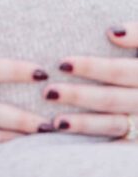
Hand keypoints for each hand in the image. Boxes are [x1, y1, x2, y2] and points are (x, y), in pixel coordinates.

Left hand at [44, 23, 137, 139]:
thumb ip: (137, 34)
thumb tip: (113, 32)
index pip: (118, 71)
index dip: (92, 67)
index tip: (62, 63)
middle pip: (111, 99)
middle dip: (79, 96)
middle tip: (48, 92)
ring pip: (114, 125)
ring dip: (84, 124)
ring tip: (57, 123)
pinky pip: (118, 143)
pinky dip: (96, 144)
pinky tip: (73, 142)